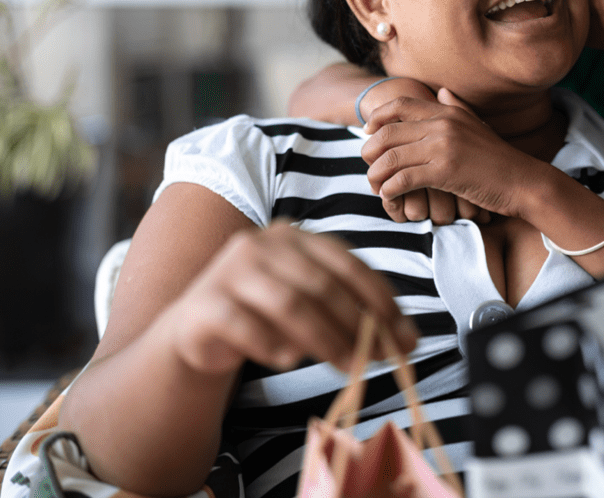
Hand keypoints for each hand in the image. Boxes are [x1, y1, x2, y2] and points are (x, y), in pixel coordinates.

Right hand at [156, 220, 417, 375]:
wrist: (196, 326)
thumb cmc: (264, 313)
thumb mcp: (310, 303)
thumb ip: (352, 310)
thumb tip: (406, 340)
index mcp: (294, 236)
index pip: (347, 264)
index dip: (380, 300)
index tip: (403, 335)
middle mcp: (261, 244)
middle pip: (321, 285)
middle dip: (357, 325)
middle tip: (378, 359)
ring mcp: (230, 270)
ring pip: (289, 305)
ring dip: (326, 340)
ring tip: (348, 368)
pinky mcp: (206, 304)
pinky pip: (248, 328)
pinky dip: (274, 347)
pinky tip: (288, 360)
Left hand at [362, 88, 545, 219]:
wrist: (523, 182)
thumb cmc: (499, 159)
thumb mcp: (478, 125)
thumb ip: (457, 107)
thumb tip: (441, 90)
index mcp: (448, 112)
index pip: (400, 104)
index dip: (377, 116)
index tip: (367, 131)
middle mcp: (443, 124)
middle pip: (388, 131)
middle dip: (369, 149)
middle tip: (367, 164)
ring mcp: (443, 147)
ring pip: (390, 156)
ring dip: (376, 174)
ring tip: (376, 185)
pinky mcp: (444, 171)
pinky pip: (403, 179)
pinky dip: (390, 190)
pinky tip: (390, 197)